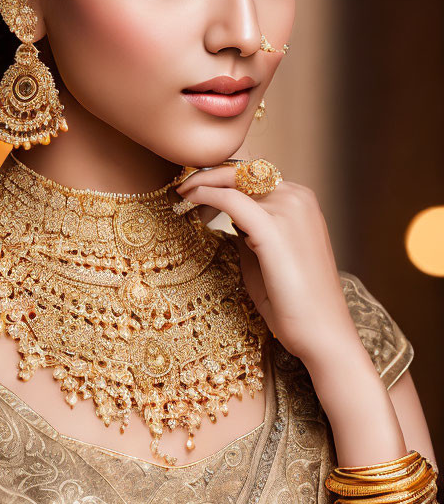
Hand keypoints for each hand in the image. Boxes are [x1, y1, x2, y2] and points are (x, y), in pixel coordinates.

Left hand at [175, 164, 360, 366]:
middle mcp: (297, 197)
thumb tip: (229, 219)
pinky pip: (231, 199)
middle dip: (208, 176)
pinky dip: (206, 194)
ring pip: (235, 181)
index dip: (221, 178)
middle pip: (243, 171)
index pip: (254, 174)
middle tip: (181, 190)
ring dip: (204, 186)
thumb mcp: (267, 257)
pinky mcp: (273, 228)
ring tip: (182, 201)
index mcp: (301, 201)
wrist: (322, 332)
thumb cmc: (294, 302)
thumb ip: (250, 233)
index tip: (195, 191)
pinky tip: (188, 200)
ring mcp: (289, 209)